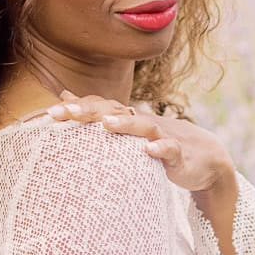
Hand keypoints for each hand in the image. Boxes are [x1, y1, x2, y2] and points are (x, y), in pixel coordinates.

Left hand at [48, 88, 233, 195]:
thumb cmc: (158, 142)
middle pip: (115, 111)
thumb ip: (96, 112)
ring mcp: (162, 136)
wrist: (204, 157)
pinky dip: (160, 149)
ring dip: (125, 124)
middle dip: (91, 111)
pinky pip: (170, 150)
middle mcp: (142, 122)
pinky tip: (148, 151)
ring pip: (143, 127)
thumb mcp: (126, 128)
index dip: (76, 108)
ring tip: (105, 125)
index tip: (49, 113)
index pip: (99, 107)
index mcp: (127, 118)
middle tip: (66, 112)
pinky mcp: (179, 154)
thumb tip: (65, 96)